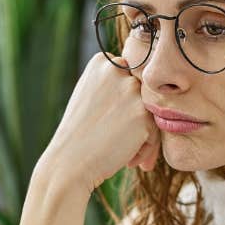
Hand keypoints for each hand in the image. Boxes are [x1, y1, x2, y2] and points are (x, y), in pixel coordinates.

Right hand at [37, 52, 161, 192]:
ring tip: (125, 152)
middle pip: (143, 93)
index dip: (126, 103)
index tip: (113, 123)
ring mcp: (131, 91)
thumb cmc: (80, 135)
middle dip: (137, 118)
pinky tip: (128, 161)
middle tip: (121, 141)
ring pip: (151, 112)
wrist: (69, 163)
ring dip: (144, 134)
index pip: (130, 78)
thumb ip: (115, 86)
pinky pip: (155, 131)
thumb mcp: (91, 96)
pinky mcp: (142, 113)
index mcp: (102, 62)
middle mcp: (118, 70)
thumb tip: (153, 91)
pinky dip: (146, 148)